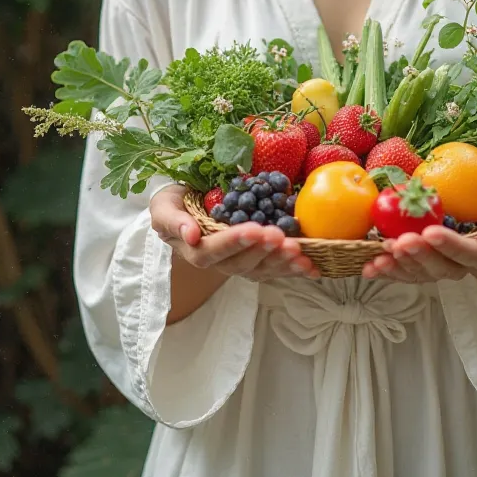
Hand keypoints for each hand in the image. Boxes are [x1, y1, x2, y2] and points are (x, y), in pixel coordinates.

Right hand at [150, 184, 319, 280]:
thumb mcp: (164, 207)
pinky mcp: (256, 261)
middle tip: (282, 236)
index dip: (235, 241)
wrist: (186, 208)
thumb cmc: (174, 205)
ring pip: (262, 270)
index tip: (255, 229)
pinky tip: (312, 267)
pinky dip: (293, 269)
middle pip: (242, 263)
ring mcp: (239, 264)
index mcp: (196, 250)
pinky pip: (275, 269)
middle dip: (264, 250)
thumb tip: (190, 235)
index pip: (214, 250)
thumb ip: (172, 220)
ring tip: (300, 253)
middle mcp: (219, 262)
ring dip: (282, 263)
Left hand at [361, 187, 476, 284]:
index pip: (470, 255)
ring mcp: (442, 266)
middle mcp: (463, 266)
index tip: (430, 232)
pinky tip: (369, 266)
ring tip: (381, 254)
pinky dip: (388, 271)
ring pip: (421, 274)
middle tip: (400, 241)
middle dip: (419, 256)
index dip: (450, 246)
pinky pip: (406, 271)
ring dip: (400, 267)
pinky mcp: (424, 262)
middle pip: (442, 268)